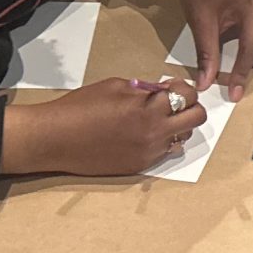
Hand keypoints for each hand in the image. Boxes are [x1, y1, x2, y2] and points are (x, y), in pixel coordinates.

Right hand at [2, 78, 206, 177]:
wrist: (56, 139)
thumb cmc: (81, 107)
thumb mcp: (116, 86)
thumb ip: (145, 89)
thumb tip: (165, 91)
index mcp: (148, 109)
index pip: (187, 95)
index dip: (182, 87)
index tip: (173, 86)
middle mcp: (154, 133)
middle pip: (196, 118)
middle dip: (190, 106)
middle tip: (175, 102)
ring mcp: (149, 153)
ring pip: (183, 138)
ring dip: (177, 125)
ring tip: (159, 118)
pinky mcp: (140, 166)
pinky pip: (165, 152)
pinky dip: (162, 141)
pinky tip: (144, 133)